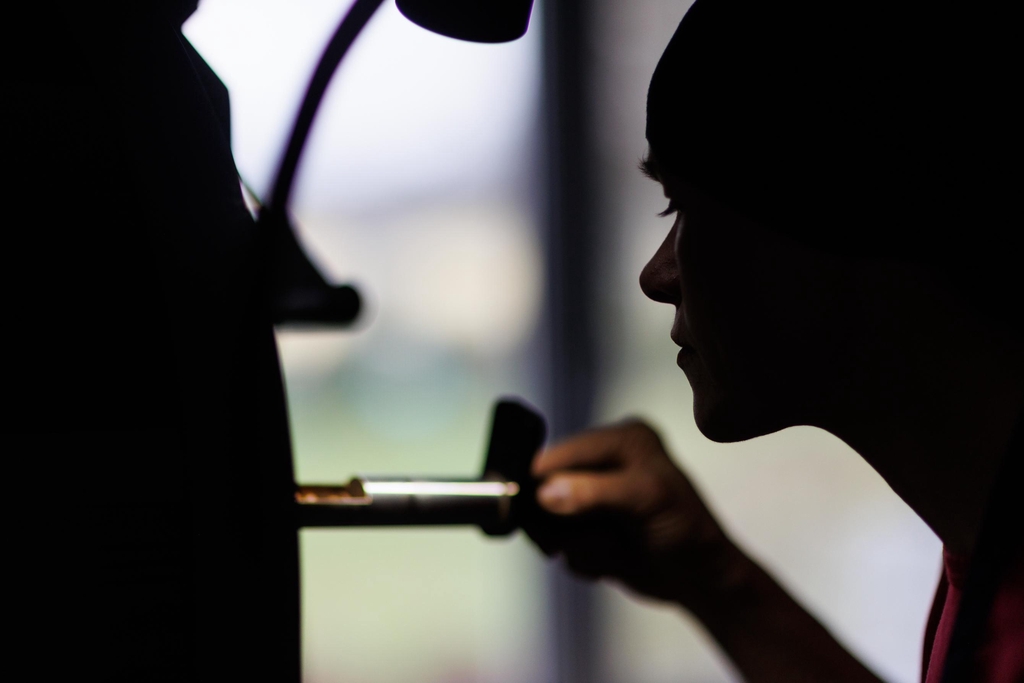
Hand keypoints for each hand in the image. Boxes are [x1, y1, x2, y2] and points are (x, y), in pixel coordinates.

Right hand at [525, 420, 749, 610]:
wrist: (701, 580)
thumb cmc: (687, 529)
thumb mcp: (647, 497)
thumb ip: (595, 491)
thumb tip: (546, 492)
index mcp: (623, 439)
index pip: (569, 450)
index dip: (548, 473)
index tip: (534, 500)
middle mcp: (604, 464)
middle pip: (550, 486)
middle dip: (565, 518)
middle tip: (587, 537)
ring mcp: (593, 499)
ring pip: (551, 521)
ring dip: (577, 543)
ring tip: (611, 549)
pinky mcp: (587, 530)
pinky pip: (562, 546)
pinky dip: (584, 559)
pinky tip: (612, 560)